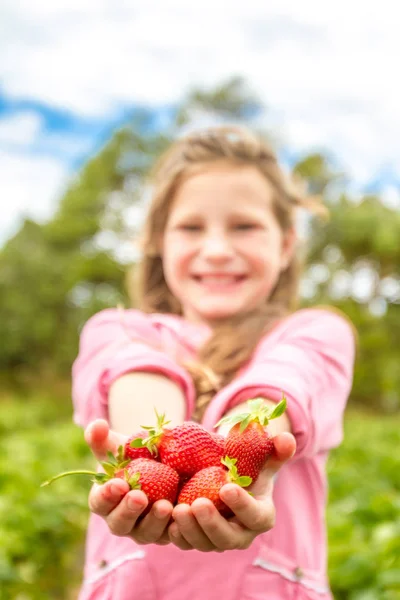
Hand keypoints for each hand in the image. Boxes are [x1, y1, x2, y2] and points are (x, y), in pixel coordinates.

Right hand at [84, 419, 172, 545]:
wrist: (163, 461)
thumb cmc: (134, 454)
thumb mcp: (119, 444)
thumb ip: (102, 436)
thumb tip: (97, 426)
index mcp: (105, 500)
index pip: (99, 503)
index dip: (107, 496)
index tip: (118, 483)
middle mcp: (122, 520)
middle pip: (120, 524)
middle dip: (128, 511)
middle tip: (139, 496)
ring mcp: (146, 529)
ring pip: (147, 533)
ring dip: (154, 521)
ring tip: (165, 505)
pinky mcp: (168, 532)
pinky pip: (172, 536)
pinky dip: (177, 528)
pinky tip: (184, 514)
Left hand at [168, 432, 295, 551]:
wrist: (226, 480)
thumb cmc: (247, 469)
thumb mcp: (261, 458)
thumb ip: (276, 450)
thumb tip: (287, 438)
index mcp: (261, 516)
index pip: (255, 516)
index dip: (242, 505)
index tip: (226, 487)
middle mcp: (242, 535)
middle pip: (229, 538)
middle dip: (212, 523)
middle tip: (198, 503)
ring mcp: (218, 541)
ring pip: (205, 544)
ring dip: (191, 530)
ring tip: (178, 509)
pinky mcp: (198, 541)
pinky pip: (187, 544)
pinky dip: (178, 536)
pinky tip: (169, 522)